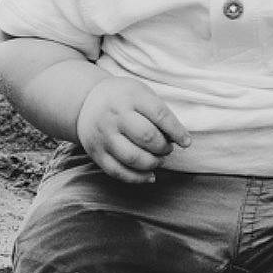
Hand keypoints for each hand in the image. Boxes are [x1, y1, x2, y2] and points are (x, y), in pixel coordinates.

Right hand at [76, 77, 190, 183]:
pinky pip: (118, 172)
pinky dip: (138, 178)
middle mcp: (115, 116)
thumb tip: (178, 139)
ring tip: (158, 160)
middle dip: (164, 148)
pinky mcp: (96, 153)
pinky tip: (150, 176)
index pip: (159, 114)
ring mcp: (104, 136)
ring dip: (153, 163)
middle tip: (167, 148)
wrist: (86, 101)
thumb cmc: (123, 98)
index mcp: (131, 97)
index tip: (186, 142)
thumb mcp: (141, 93)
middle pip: (147, 137)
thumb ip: (159, 113)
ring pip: (133, 158)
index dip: (177, 131)